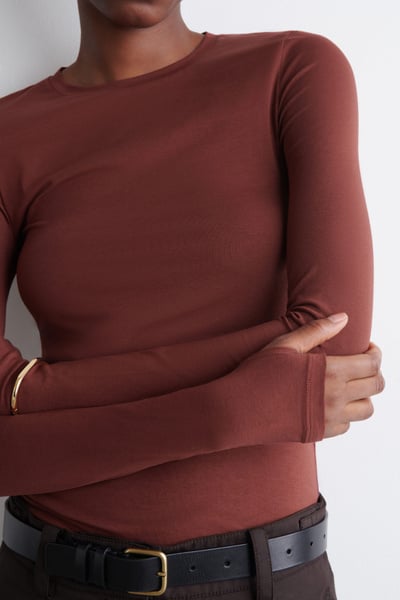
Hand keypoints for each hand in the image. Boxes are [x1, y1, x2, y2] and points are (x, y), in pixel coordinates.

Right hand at [261, 313, 384, 438]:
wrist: (237, 411)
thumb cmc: (257, 374)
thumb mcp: (285, 345)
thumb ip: (317, 330)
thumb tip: (344, 318)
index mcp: (331, 372)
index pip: (372, 364)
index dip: (375, 353)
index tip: (367, 348)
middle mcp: (336, 398)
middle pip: (376, 387)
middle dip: (374, 373)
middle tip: (362, 365)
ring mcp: (329, 419)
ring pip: (367, 410)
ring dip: (363, 396)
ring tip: (349, 385)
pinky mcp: (319, 434)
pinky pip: (347, 426)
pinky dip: (346, 414)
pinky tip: (331, 401)